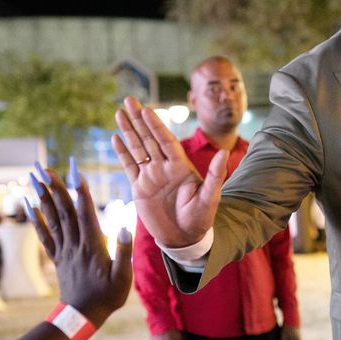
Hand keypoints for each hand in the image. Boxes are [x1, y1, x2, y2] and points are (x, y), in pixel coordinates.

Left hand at [28, 163, 131, 326]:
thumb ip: (124, 252)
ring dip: (43, 196)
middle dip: (54, 186)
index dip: (80, 191)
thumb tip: (127, 227)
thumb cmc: (108, 297)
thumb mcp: (123, 277)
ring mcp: (64, 250)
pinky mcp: (58, 257)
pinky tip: (28, 203)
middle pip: (64, 210)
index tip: (74, 171)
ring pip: (52, 218)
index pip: (86, 212)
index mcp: (92, 246)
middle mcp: (75, 244)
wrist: (82, 316)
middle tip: (43, 166)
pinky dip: (35, 218)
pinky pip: (44, 234)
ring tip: (35, 176)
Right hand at [112, 96, 224, 247]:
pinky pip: (129, 166)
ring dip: (128, 131)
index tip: (147, 110)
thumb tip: (224, 153)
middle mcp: (165, 167)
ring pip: (137, 148)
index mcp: (181, 166)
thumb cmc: (201, 219)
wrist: (185, 238)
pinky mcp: (140, 187)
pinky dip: (122, 152)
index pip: (166, 140)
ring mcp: (151, 176)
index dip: (156, 125)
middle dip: (139, 119)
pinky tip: (116, 138)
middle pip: (149, 138)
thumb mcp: (210, 197)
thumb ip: (216, 175)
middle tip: (129, 99)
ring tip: (119, 112)